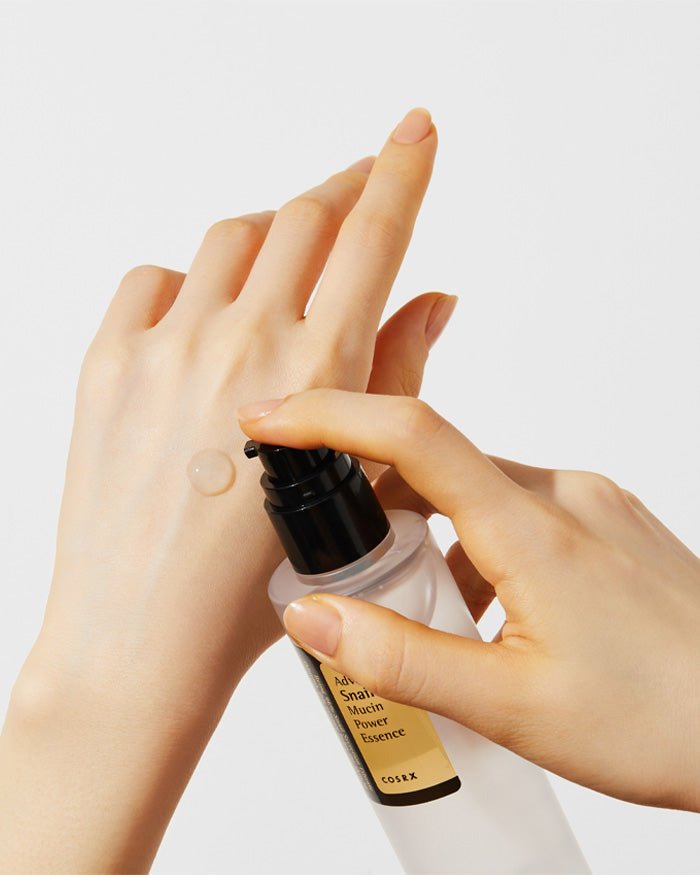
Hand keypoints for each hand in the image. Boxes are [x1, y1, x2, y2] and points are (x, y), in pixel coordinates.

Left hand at [0, 110, 447, 872]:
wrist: (143, 638)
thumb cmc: (253, 587)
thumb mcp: (355, 485)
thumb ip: (398, 376)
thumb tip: (430, 299)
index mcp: (318, 373)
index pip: (371, 239)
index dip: (400, 173)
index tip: (414, 132)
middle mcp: (241, 344)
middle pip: (301, 217)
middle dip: (341, 191)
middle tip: (357, 193)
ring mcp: (166, 347)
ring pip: (231, 238)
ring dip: (270, 238)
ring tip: (282, 275)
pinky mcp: (108, 363)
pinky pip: (152, 280)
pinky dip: (188, 282)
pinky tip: (204, 319)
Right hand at [239, 389, 699, 812]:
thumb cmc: (663, 720)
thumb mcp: (512, 706)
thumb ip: (400, 657)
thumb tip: (309, 615)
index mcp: (531, 526)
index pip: (411, 434)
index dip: (329, 416)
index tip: (270, 417)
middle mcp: (562, 493)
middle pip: (436, 466)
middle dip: (380, 513)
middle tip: (358, 585)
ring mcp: (591, 504)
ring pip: (478, 493)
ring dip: (437, 540)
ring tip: (442, 626)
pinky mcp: (607, 523)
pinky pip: (520, 512)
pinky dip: (483, 548)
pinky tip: (496, 619)